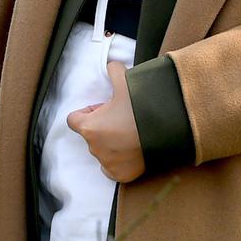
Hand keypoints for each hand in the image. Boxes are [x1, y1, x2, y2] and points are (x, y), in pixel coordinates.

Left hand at [66, 60, 145, 182]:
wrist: (166, 132)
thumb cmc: (140, 108)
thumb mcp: (126, 82)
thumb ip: (114, 70)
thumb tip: (111, 65)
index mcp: (89, 127)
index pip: (74, 120)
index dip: (86, 112)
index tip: (102, 110)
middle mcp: (94, 148)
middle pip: (90, 134)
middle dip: (101, 127)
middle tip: (120, 119)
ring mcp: (107, 164)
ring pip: (102, 151)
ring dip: (110, 143)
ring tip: (129, 133)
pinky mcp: (121, 175)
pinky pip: (112, 168)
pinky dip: (118, 161)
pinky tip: (131, 150)